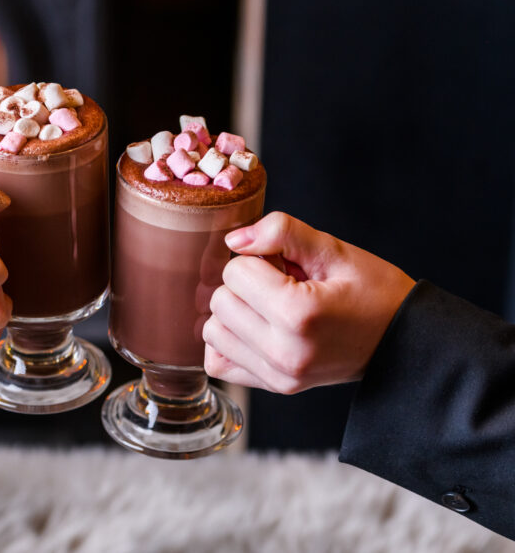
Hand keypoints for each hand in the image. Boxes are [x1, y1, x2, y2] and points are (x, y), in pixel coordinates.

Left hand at [202, 212, 415, 393]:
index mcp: (298, 314)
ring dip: (234, 313)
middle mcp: (284, 352)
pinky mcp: (275, 387)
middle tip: (281, 285)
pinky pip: (218, 363)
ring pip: (213, 331)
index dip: (258, 259)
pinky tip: (257, 329)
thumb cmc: (376, 294)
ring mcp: (278, 376)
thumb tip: (234, 240)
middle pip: (219, 301)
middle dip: (244, 285)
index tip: (288, 266)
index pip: (235, 272)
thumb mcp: (335, 251)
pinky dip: (229, 343)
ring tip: (272, 308)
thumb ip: (282, 232)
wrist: (406, 342)